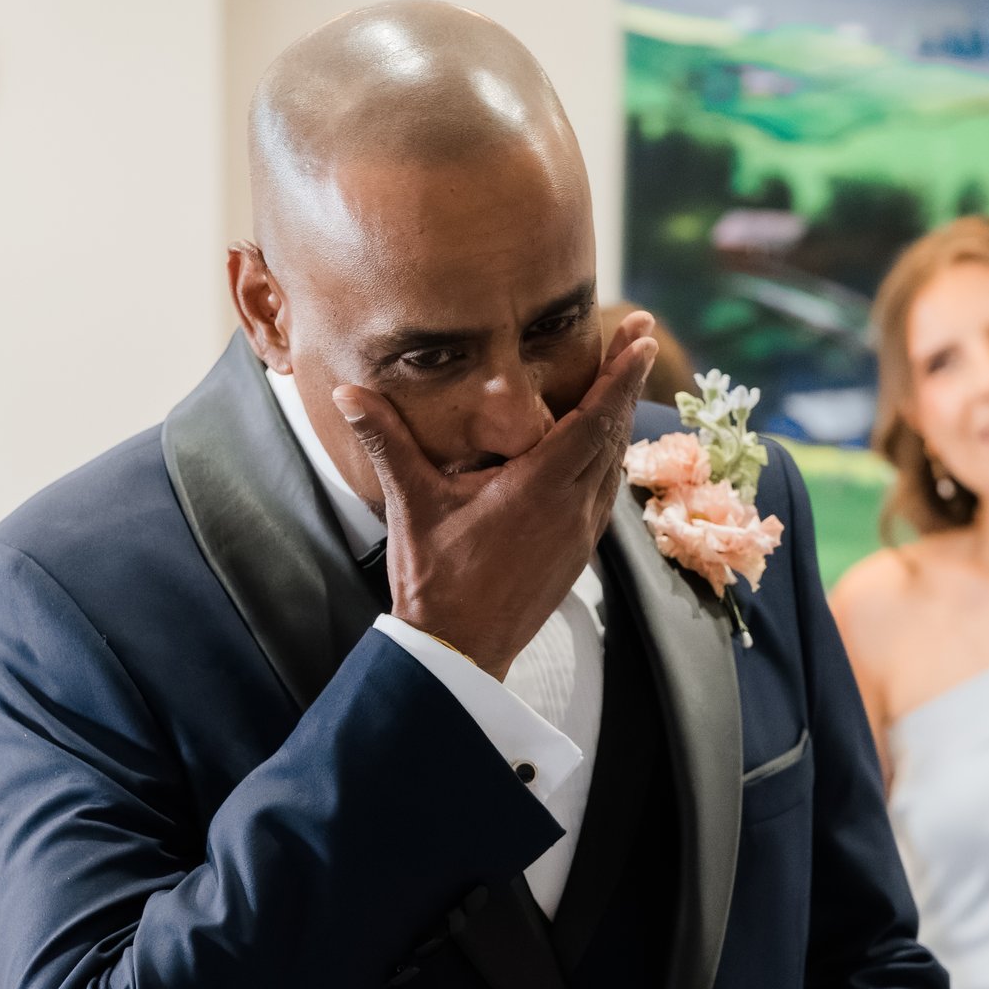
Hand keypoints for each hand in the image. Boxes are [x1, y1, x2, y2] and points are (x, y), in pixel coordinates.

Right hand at [332, 311, 656, 676]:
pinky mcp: (578, 553)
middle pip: (612, 433)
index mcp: (538, 488)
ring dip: (619, 419)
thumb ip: (387, 442)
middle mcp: (571, 508)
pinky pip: (604, 493)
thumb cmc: (434, 578)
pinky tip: (600, 446)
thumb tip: (348, 392)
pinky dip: (607, 458)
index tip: (641, 338)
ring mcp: (580, 533)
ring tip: (623, 380)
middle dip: (626, 382)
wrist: (459, 651)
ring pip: (612, 464)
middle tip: (639, 337)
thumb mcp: (410, 503)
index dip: (618, 376)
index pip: (593, 420)